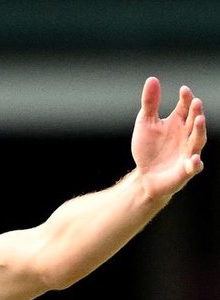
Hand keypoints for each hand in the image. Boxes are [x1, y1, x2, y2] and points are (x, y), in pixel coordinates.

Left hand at [131, 76, 206, 198]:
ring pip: (197, 140)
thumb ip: (150, 103)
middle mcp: (186, 135)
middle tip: (195, 102)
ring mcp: (188, 152)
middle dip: (195, 112)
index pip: (185, 107)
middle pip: (193, 121)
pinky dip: (195, 163)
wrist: (145, 176)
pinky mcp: (185, 169)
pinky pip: (193, 166)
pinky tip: (194, 159)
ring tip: (198, 120)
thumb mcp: (145, 123)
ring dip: (199, 130)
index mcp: (177, 122)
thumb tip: (152, 79)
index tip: (183, 90)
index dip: (185, 99)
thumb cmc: (148, 149)